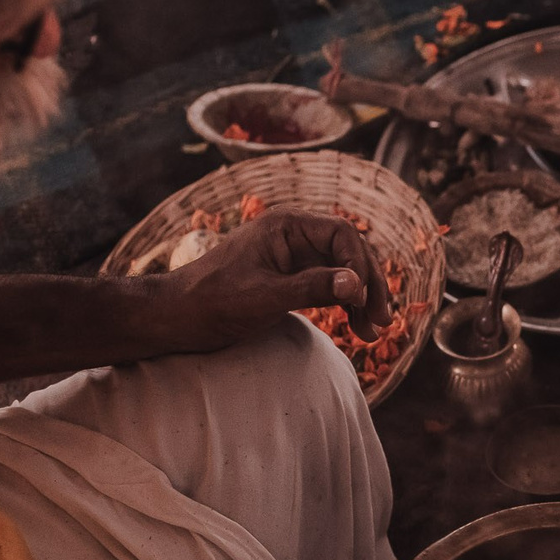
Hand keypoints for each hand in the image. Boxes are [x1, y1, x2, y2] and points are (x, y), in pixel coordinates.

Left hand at [162, 211, 392, 353]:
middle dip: (369, 285)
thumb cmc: (213, 301)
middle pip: (350, 252)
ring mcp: (294, 257)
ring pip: (344, 272)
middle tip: (381, 322)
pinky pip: (330, 286)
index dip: (360, 265)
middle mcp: (294, 236)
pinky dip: (345, 305)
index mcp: (286, 226)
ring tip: (371, 332)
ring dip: (362, 299)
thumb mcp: (265, 297)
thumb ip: (312, 288)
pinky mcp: (291, 279)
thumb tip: (357, 284)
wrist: (178, 317)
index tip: (363, 300)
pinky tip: (356, 327)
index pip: (342, 234)